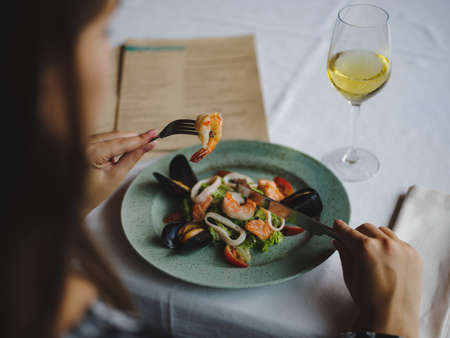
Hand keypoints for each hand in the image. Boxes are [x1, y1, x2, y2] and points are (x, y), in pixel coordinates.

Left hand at [83, 129, 157, 214]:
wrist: (71, 200)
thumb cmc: (89, 193)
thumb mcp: (116, 176)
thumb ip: (133, 158)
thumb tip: (147, 146)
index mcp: (91, 152)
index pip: (122, 142)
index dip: (141, 138)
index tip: (154, 134)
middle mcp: (84, 143)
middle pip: (117, 135)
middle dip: (135, 137)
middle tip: (152, 137)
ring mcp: (82, 141)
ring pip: (112, 135)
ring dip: (126, 139)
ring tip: (141, 144)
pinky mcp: (83, 142)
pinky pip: (104, 137)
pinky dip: (116, 141)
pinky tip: (125, 146)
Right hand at [333, 220, 421, 337]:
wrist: (392, 317)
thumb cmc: (370, 300)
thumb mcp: (350, 275)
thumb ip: (344, 253)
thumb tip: (339, 241)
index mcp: (366, 249)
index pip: (348, 231)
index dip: (340, 228)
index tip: (337, 225)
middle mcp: (385, 245)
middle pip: (366, 228)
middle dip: (357, 234)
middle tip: (352, 244)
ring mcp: (402, 248)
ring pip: (383, 231)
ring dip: (374, 237)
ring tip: (371, 253)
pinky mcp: (413, 254)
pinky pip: (397, 241)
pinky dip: (389, 245)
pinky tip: (385, 259)